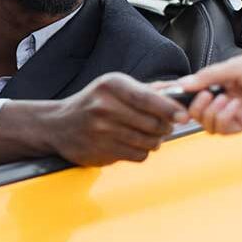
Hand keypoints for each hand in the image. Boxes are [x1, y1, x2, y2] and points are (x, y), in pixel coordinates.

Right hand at [0, 72, 186, 166]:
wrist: (57, 125)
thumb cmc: (93, 103)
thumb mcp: (114, 87)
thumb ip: (147, 90)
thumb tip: (180, 92)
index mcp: (111, 85)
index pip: (149, 99)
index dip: (171, 109)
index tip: (184, 116)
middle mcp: (104, 107)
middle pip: (153, 123)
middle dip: (165, 127)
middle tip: (164, 126)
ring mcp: (101, 131)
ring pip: (148, 142)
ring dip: (154, 141)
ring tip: (147, 136)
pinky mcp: (100, 151)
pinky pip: (137, 156)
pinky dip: (141, 152)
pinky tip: (132, 144)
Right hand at [179, 41, 241, 133]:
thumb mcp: (234, 66)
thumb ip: (207, 77)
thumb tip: (183, 84)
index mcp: (222, 81)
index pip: (194, 91)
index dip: (181, 96)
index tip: (171, 95)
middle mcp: (226, 97)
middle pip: (197, 112)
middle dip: (195, 106)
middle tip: (202, 96)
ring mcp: (236, 112)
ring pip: (208, 124)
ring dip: (210, 113)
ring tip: (222, 98)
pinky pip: (224, 129)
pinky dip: (223, 118)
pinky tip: (233, 105)